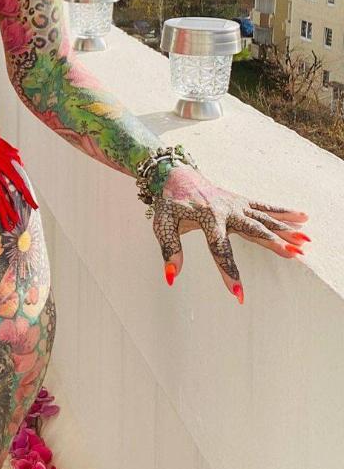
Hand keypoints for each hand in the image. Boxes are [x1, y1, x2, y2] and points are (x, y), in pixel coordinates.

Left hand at [153, 164, 310, 303]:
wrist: (176, 174)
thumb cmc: (169, 202)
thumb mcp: (162, 223)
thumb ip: (169, 248)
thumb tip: (172, 275)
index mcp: (207, 217)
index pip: (219, 249)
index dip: (228, 272)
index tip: (238, 293)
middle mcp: (226, 210)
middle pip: (253, 229)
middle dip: (273, 242)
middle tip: (294, 254)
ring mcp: (235, 204)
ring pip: (263, 218)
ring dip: (285, 229)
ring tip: (305, 241)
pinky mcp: (240, 201)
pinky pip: (264, 207)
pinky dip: (283, 212)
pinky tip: (302, 218)